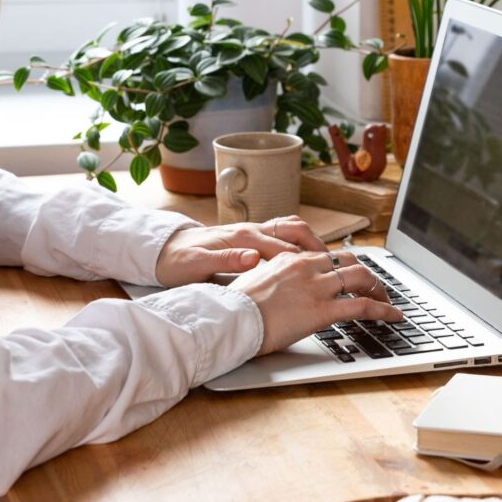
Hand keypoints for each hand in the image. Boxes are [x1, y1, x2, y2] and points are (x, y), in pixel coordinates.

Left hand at [155, 215, 325, 287]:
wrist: (164, 250)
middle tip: (337, 265)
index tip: (326, 272)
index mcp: (241, 237)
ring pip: (291, 229)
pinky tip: (307, 262)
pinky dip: (299, 245)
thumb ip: (225, 261)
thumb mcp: (197, 265)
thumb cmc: (179, 260)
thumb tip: (253, 258)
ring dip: (311, 243)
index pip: (282, 246)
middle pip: (294, 230)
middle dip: (317, 245)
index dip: (306, 259)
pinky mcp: (249, 239)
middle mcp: (250, 230)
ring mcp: (251, 232)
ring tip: (329, 262)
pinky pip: (282, 236)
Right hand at [228, 251, 402, 354]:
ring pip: (360, 278)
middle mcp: (306, 266)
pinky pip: (361, 306)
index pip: (325, 256)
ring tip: (387, 301)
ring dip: (378, 288)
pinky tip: (392, 316)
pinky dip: (382, 310)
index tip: (349, 277)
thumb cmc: (237, 307)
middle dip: (366, 273)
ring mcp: (316, 286)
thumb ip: (273, 281)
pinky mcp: (322, 310)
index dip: (342, 267)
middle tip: (374, 287)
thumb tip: (278, 290)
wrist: (231, 318)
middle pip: (348, 261)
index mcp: (290, 259)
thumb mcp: (255, 284)